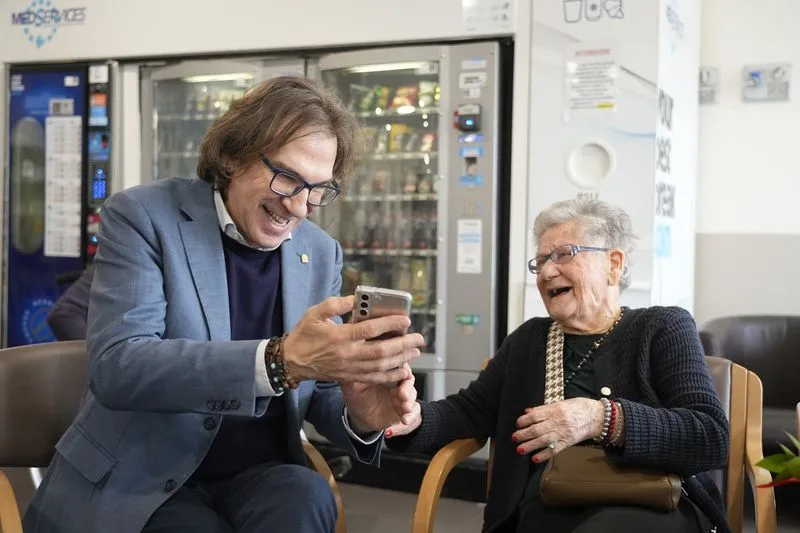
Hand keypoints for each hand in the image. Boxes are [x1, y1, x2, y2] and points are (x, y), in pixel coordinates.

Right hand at [283, 296, 424, 384]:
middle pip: (381, 351)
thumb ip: (337, 304)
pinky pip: (373, 378)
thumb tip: (356, 299)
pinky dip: (390, 376)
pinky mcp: (349, 377)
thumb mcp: (316, 313)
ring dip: (401, 359)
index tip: (405, 319)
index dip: (390, 324)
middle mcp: (347, 354)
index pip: (370, 330)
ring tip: (415, 352)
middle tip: (419, 338)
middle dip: (403, 344)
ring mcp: (349, 368)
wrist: (292, 361)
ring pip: (380, 366)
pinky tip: (402, 371)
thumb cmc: (304, 335)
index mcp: (340, 336)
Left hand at [342, 365, 419, 433]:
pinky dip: (411, 417)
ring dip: (410, 402)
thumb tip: (345, 367)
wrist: (360, 416)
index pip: (398, 365)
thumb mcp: (352, 386)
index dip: (402, 369)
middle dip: (408, 388)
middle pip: (408, 380)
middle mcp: (397, 382)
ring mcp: (402, 396)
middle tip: (402, 394)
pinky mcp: (404, 410)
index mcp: (386, 371)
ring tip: (404, 407)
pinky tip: (405, 419)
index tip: (403, 374)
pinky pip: (413, 412)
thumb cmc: (357, 396)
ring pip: (412, 395)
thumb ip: (351, 377)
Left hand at [511, 398, 604, 462]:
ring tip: (520, 449)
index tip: (518, 424)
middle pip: (537, 429)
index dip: (524, 421)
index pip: (535, 416)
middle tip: (514, 438)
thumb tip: (528, 412)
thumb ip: (543, 408)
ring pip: (543, 441)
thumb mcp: (561, 403)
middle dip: (524, 435)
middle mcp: (558, 422)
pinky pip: (555, 450)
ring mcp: (563, 433)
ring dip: (530, 446)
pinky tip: (535, 458)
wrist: (597, 416)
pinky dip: (544, 455)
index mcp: (555, 410)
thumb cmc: (578, 407)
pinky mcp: (568, 442)